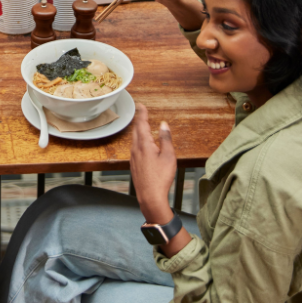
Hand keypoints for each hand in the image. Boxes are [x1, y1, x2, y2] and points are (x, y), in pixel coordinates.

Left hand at [130, 103, 176, 223]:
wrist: (150, 197)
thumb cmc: (160, 177)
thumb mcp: (168, 156)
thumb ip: (166, 139)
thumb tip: (163, 125)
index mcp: (144, 145)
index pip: (142, 124)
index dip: (142, 114)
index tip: (141, 105)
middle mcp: (136, 149)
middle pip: (136, 130)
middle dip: (139, 120)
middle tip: (140, 111)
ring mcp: (133, 157)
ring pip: (134, 139)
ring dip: (137, 130)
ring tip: (141, 125)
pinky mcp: (134, 165)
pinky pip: (134, 147)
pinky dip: (137, 140)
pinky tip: (141, 144)